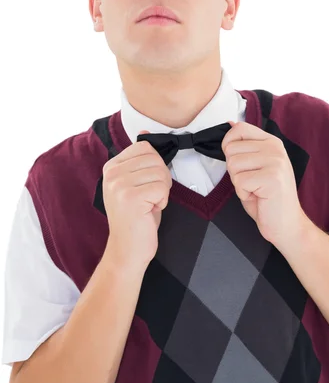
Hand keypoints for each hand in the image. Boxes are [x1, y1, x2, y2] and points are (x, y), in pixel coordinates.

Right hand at [102, 130, 172, 265]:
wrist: (128, 249)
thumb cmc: (137, 217)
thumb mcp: (136, 183)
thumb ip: (139, 159)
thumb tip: (144, 132)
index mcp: (111, 167)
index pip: (146, 147)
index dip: (155, 165)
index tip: (147, 183)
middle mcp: (112, 174)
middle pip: (155, 158)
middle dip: (161, 178)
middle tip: (151, 197)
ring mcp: (119, 185)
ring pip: (160, 172)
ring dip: (162, 191)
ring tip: (149, 204)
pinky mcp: (130, 198)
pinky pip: (161, 188)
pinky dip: (162, 201)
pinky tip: (149, 211)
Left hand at [221, 121, 309, 249]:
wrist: (287, 224)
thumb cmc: (267, 198)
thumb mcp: (254, 166)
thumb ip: (244, 146)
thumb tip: (230, 124)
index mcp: (271, 142)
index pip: (239, 128)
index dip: (228, 144)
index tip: (238, 161)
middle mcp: (275, 148)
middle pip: (231, 149)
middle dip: (234, 170)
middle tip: (252, 181)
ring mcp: (275, 162)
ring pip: (233, 165)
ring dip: (239, 183)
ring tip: (256, 189)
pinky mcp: (272, 178)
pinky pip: (239, 181)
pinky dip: (243, 193)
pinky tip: (258, 196)